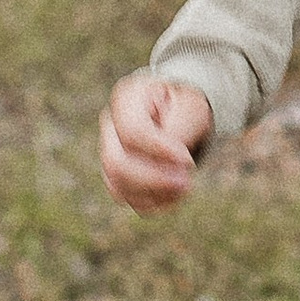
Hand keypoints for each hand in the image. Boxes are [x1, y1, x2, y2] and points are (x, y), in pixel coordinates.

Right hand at [100, 73, 212, 211]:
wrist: (182, 115)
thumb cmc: (185, 108)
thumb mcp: (191, 111)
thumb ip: (178, 133)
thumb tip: (172, 167)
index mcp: (127, 97)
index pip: (132, 131)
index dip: (159, 151)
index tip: (187, 161)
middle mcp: (110, 124)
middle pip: (116, 163)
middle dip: (153, 179)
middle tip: (187, 182)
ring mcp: (108, 151)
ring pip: (118, 186)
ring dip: (155, 194)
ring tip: (185, 187)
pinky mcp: (115, 175)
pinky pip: (127, 198)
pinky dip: (152, 203)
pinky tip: (174, 195)